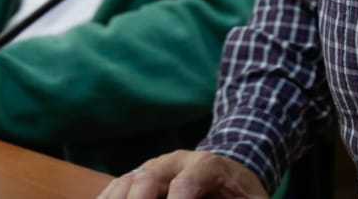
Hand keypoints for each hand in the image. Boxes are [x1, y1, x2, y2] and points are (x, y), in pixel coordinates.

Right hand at [96, 150, 268, 198]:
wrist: (230, 177)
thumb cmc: (241, 195)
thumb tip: (215, 198)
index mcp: (206, 165)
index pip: (186, 183)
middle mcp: (174, 162)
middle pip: (147, 178)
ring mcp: (153, 169)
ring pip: (127, 182)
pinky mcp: (139, 179)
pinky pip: (116, 189)